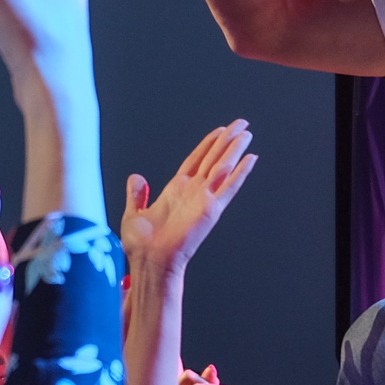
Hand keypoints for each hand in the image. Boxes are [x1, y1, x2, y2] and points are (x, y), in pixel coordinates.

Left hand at [120, 120, 257, 273]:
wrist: (149, 261)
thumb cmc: (141, 245)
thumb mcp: (134, 213)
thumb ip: (136, 194)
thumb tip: (136, 178)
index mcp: (176, 190)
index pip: (196, 160)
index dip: (208, 144)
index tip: (219, 130)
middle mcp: (193, 192)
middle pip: (213, 158)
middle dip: (227, 140)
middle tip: (241, 124)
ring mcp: (204, 200)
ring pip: (223, 167)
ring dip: (235, 149)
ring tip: (246, 133)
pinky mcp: (211, 209)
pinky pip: (229, 186)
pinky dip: (241, 172)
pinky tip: (251, 159)